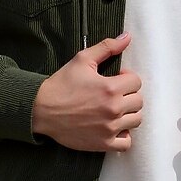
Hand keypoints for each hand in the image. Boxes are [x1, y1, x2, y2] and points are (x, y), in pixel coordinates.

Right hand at [32, 33, 142, 151]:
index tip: (116, 79)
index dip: (126, 78)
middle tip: (114, 94)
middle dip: (128, 95)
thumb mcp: (83, 60)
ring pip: (136, 120)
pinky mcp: (103, 143)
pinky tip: (113, 126)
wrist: (41, 109)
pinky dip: (124, 135)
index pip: (136, 82)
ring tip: (114, 109)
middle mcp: (113, 109)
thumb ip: (107, 47)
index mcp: (110, 88)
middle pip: (138, 101)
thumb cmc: (62, 84)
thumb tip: (127, 37)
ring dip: (128, 113)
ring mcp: (109, 128)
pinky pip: (127, 143)